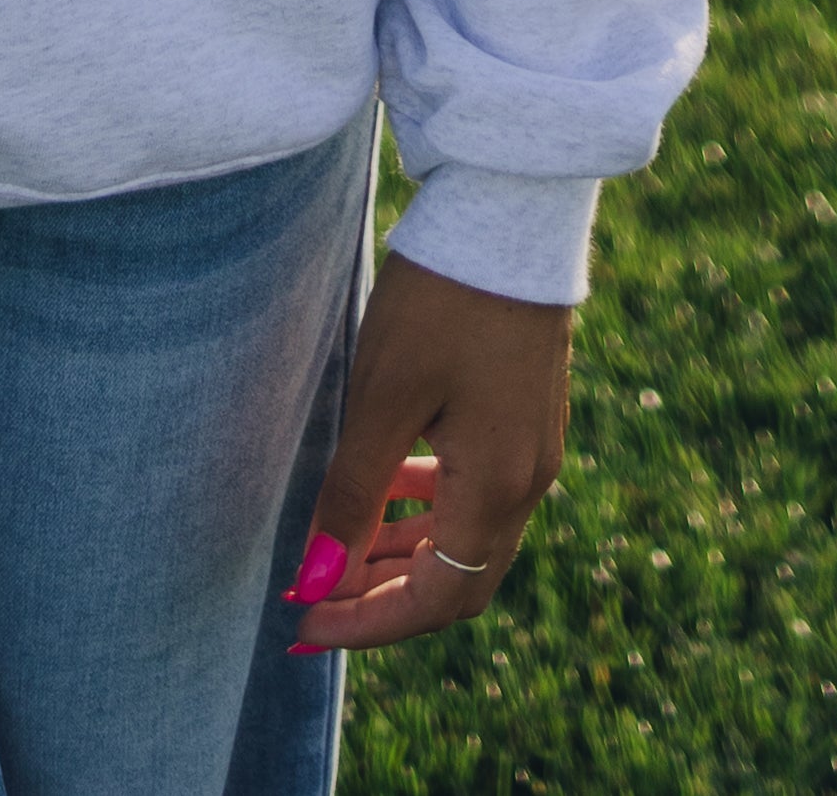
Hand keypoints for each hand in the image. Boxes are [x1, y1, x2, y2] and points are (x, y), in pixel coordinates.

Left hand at [285, 249, 573, 655]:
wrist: (509, 209)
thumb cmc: (441, 300)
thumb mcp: (382, 396)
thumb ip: (351, 496)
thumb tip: (316, 582)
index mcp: (499, 488)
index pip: (436, 601)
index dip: (367, 623)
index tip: (303, 625)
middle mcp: (529, 481)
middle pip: (458, 581)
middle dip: (383, 600)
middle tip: (314, 600)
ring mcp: (533, 448)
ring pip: (467, 537)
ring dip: (403, 555)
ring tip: (336, 551)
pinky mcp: (525, 415)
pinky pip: (477, 491)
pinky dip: (428, 507)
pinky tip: (387, 482)